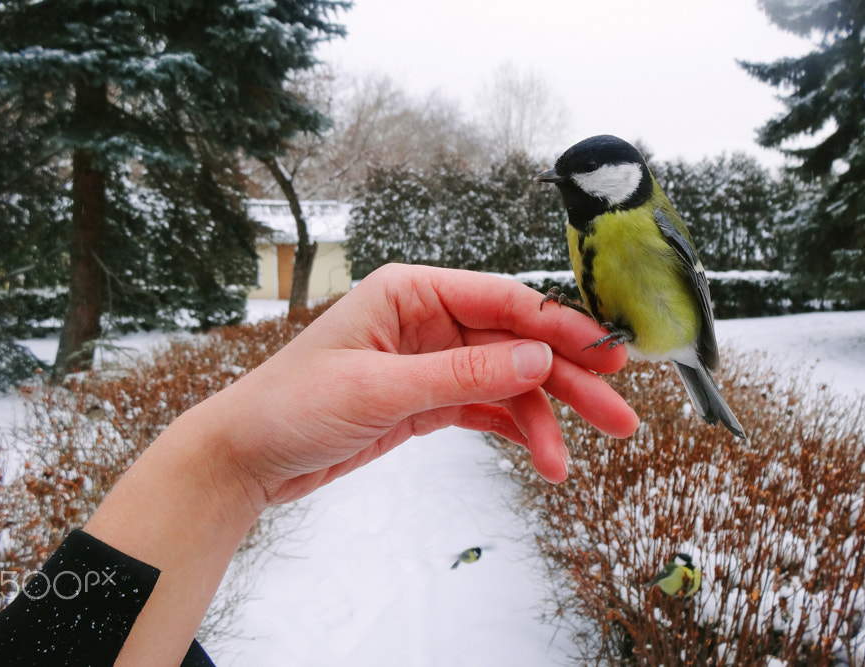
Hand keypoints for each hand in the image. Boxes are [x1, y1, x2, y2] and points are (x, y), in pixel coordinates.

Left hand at [202, 263, 638, 506]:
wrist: (247, 456)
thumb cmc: (292, 405)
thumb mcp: (380, 388)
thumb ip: (462, 373)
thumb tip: (537, 357)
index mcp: (412, 292)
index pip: (503, 301)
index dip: (560, 328)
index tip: (607, 355)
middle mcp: (427, 320)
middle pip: (515, 344)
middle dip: (566, 381)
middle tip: (618, 416)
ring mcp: (430, 361)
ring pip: (506, 382)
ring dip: (541, 419)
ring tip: (564, 464)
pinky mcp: (426, 400)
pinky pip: (484, 408)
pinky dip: (513, 430)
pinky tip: (539, 454)